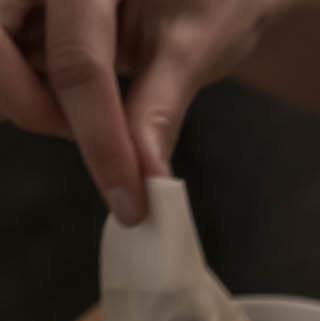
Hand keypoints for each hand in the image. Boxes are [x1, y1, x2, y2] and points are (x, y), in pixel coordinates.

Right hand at [0, 0, 285, 222]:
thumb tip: (147, 175)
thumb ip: (161, 105)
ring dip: (25, 99)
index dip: (101, 138)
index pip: (79, 62)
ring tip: (81, 112)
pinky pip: (6, 59)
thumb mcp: (197, 43)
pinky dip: (25, 90)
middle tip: (79, 133)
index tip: (128, 200)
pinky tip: (65, 100)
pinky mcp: (20, 13)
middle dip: (30, 106)